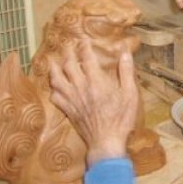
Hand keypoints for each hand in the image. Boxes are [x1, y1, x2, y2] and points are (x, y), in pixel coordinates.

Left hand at [49, 43, 138, 166]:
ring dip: (53, 68)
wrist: (106, 142)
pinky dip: (53, 89)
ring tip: (52, 61)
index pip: (87, 58)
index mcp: (96, 81)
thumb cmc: (121, 118)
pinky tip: (55, 86)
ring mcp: (72, 99)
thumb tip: (125, 51)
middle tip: (67, 46)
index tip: (84, 41)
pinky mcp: (68, 111)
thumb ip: (126, 71)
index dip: (84, 47)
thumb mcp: (130, 94)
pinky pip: (55, 97)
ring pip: (56, 80)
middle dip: (67, 53)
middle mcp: (80, 87)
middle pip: (68, 65)